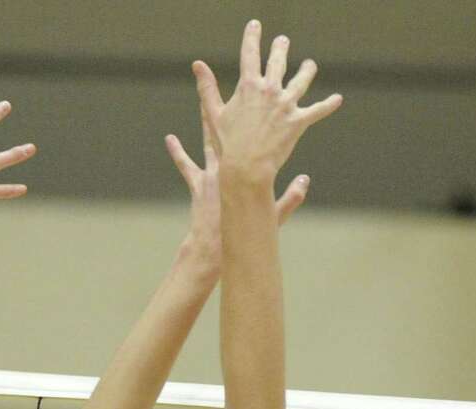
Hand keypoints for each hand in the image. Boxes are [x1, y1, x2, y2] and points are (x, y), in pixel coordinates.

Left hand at [166, 107, 310, 275]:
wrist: (214, 248)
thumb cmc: (244, 232)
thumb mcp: (273, 215)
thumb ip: (291, 198)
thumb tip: (305, 181)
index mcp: (248, 173)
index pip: (253, 141)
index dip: (256, 121)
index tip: (260, 101)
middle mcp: (229, 168)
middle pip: (232, 133)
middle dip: (233, 111)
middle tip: (234, 92)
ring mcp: (211, 175)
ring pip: (208, 143)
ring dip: (206, 122)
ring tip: (201, 103)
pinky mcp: (197, 185)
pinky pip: (186, 165)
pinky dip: (178, 152)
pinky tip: (169, 138)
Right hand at [192, 20, 341, 182]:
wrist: (247, 167)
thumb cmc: (228, 144)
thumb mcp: (215, 113)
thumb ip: (208, 88)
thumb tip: (197, 65)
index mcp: (248, 85)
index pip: (250, 54)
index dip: (252, 37)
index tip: (255, 25)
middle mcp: (269, 90)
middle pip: (278, 62)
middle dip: (280, 49)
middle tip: (283, 41)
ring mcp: (285, 105)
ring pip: (300, 81)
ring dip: (306, 71)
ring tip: (310, 65)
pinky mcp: (298, 122)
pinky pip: (317, 110)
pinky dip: (328, 105)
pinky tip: (337, 99)